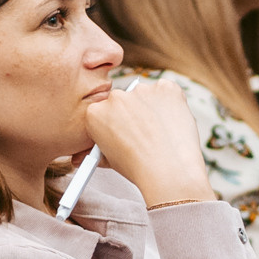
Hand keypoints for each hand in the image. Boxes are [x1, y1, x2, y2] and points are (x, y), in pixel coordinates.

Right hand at [84, 81, 214, 208]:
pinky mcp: (165, 88)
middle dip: (133, 114)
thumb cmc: (139, 168)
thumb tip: (86, 156)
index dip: (116, 123)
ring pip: (146, 95)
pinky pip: (167, 91)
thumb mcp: (110, 161)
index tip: (125, 131)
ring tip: (161, 131)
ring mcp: (141, 90)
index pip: (104, 111)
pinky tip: (172, 122)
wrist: (168, 170)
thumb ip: (99, 150)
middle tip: (146, 132)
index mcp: (96, 113)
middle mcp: (116, 97)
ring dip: (152, 108)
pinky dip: (171, 103)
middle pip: (124, 101)